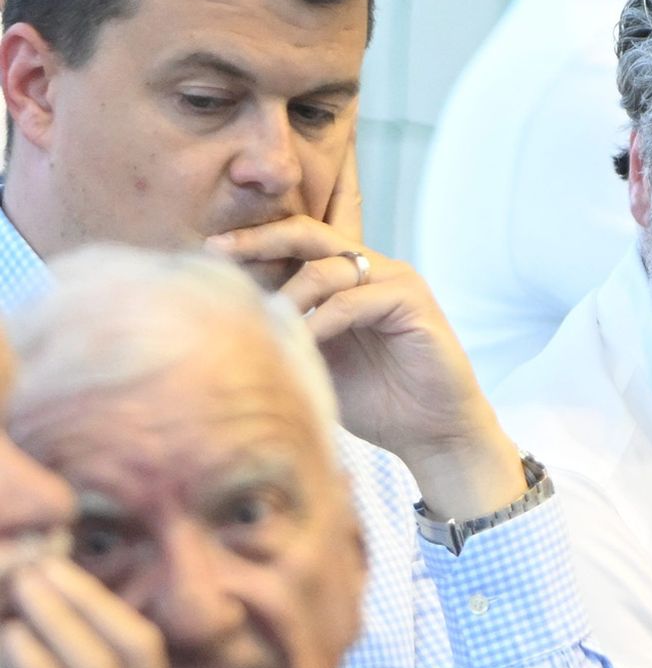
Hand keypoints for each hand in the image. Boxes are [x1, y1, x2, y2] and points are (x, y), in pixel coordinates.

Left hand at [0, 560, 167, 667]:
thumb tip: (35, 625)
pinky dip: (40, 666)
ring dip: (60, 620)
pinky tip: (14, 637)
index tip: (60, 569)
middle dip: (86, 600)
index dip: (104, 603)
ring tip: (25, 589)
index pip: (144, 646)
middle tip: (40, 567)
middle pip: (133, 647)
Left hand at [206, 138, 525, 519]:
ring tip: (263, 321)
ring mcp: (396, 281)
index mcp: (348, 278)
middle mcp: (373, 269)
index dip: (252, 242)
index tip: (204, 253)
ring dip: (289, 294)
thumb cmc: (375, 401)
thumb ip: (286, 334)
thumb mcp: (317, 361)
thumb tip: (222, 324)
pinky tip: (301, 341)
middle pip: (309, 235)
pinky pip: (355, 301)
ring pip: (329, 267)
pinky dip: (322, 321)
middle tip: (217, 250)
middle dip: (260, 239)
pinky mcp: (413, 303)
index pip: (296, 243)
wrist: (432, 432)